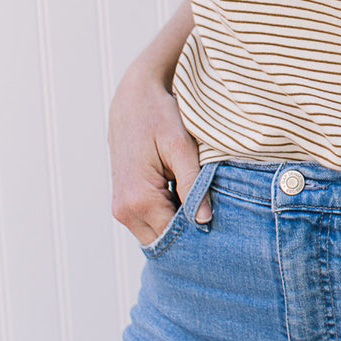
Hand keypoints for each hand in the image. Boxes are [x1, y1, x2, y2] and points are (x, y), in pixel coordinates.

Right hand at [108, 67, 208, 245]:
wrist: (133, 99)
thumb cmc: (158, 117)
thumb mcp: (181, 148)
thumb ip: (193, 185)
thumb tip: (204, 220)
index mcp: (138, 199)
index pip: (173, 236)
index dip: (197, 235)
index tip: (221, 229)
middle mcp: (124, 210)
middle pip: (162, 241)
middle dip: (187, 235)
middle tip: (215, 220)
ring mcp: (120, 208)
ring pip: (154, 234)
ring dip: (176, 225)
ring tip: (200, 206)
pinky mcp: (123, 201)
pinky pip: (147, 221)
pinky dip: (166, 216)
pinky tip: (184, 199)